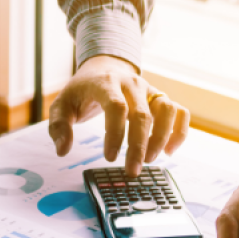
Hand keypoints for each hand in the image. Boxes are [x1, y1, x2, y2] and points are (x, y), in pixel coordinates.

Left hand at [48, 55, 189, 176]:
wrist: (104, 67)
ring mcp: (150, 90)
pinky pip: (180, 112)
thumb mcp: (62, 104)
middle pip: (142, 114)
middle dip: (138, 146)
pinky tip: (169, 151)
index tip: (110, 158)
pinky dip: (179, 132)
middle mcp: (132, 84)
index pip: (116, 107)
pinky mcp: (161, 98)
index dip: (115, 134)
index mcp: (106, 83)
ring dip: (161, 138)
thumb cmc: (83, 90)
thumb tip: (63, 150)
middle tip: (132, 171)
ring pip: (166, 111)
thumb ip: (58, 126)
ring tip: (149, 160)